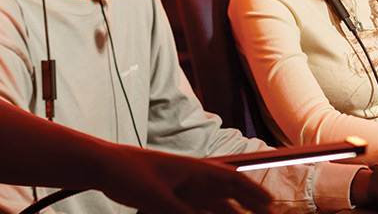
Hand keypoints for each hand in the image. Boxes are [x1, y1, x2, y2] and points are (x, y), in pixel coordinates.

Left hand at [101, 147, 271, 213]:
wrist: (105, 168)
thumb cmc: (130, 173)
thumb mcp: (158, 198)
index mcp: (195, 170)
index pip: (232, 180)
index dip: (254, 192)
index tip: (272, 204)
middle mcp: (194, 181)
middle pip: (229, 195)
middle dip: (249, 207)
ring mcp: (184, 191)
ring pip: (215, 207)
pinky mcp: (172, 201)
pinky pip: (198, 213)